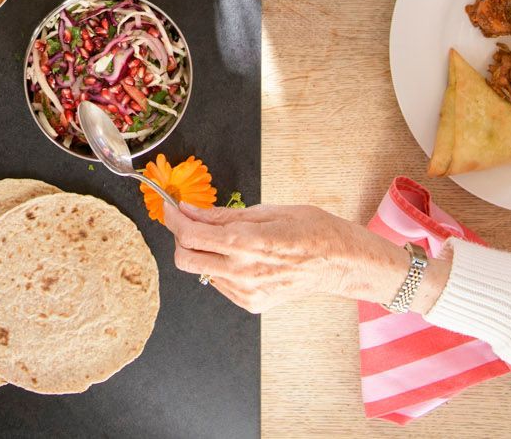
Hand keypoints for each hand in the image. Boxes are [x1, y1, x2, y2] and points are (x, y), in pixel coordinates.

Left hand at [161, 202, 408, 312]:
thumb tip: (190, 210)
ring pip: (201, 271)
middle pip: (185, 258)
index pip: (190, 234)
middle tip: (190, 221)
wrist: (340, 263)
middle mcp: (243, 271)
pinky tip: (243, 257)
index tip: (170, 206)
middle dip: (180, 237)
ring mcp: (246, 292)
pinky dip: (220, 267)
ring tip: (227, 238)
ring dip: (202, 252)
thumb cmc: (312, 229)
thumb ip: (222, 215)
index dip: (173, 217)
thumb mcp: (267, 211)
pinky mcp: (251, 303)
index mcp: (247, 243)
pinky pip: (220, 283)